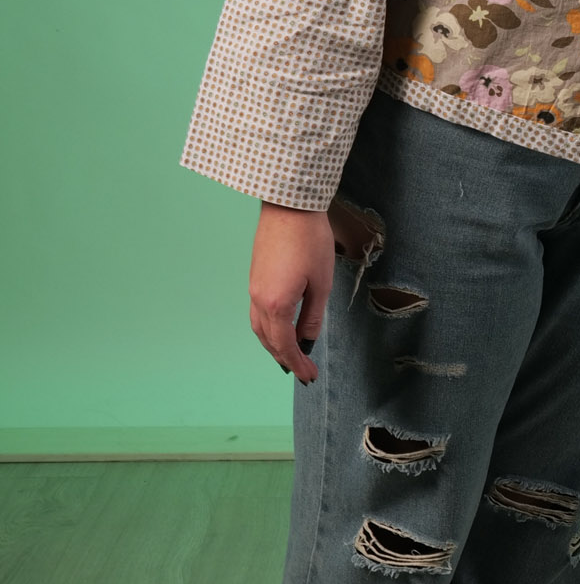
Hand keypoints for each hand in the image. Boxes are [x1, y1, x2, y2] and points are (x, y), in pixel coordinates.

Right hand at [249, 203, 335, 382]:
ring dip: (274, 344)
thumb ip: (313, 317)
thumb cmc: (310, 241)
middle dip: (285, 358)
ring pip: (259, 327)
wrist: (289, 206)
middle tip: (302, 371)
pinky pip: (258, 312)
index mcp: (277, 304)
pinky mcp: (255, 276)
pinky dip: (269, 327)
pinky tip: (282, 327)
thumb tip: (307, 341)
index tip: (309, 376)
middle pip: (268, 340)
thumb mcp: (321, 283)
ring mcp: (254, 287)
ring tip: (291, 354)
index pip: (285, 345)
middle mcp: (259, 299)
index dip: (297, 363)